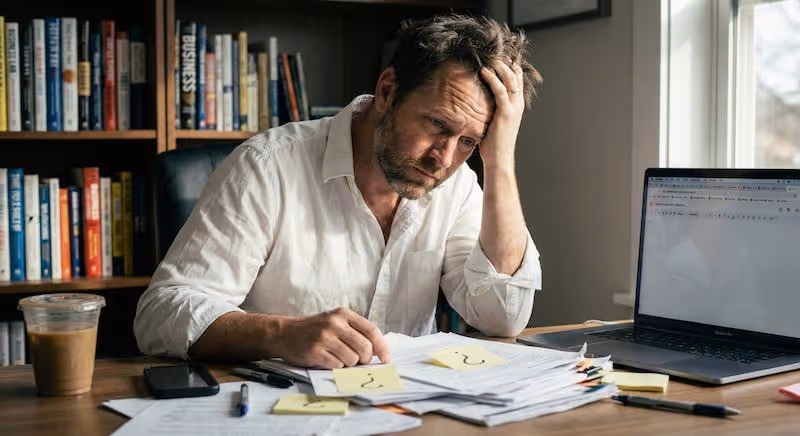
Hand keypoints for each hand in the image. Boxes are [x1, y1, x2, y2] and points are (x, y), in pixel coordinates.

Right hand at [276, 307, 391, 368]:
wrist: (284, 333)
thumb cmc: (314, 330)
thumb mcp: (335, 321)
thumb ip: (355, 331)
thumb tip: (378, 351)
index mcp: (343, 314)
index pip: (371, 330)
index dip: (382, 346)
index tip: (386, 358)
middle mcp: (334, 323)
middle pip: (365, 347)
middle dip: (365, 359)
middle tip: (358, 361)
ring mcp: (324, 337)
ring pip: (352, 359)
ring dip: (348, 363)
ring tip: (337, 357)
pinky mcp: (315, 351)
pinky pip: (337, 365)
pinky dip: (335, 366)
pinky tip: (326, 359)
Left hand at [478, 62, 524, 167]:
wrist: (499, 158)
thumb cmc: (494, 142)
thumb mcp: (495, 121)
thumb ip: (492, 108)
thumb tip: (479, 100)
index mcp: (517, 104)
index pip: (516, 78)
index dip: (508, 65)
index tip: (497, 55)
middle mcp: (518, 103)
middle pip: (516, 74)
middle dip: (505, 61)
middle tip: (492, 51)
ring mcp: (513, 107)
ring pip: (510, 79)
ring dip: (499, 66)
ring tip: (489, 56)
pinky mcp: (506, 112)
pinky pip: (501, 91)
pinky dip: (492, 79)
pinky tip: (484, 71)